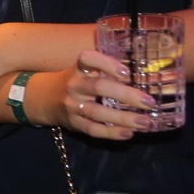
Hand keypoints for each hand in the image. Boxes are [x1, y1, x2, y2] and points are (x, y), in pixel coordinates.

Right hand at [28, 51, 153, 140]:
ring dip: (124, 118)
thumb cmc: (75, 82)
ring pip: (98, 112)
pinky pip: (93, 129)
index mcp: (78, 69)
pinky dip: (111, 133)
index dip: (107, 64)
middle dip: (126, 95)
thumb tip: (144, 73)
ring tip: (146, 122)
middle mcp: (74, 85)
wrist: (44, 98)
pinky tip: (129, 133)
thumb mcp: (84, 71)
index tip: (127, 72)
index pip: (88, 59)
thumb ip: (106, 70)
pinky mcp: (73, 123)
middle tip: (149, 102)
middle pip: (99, 87)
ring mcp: (72, 105)